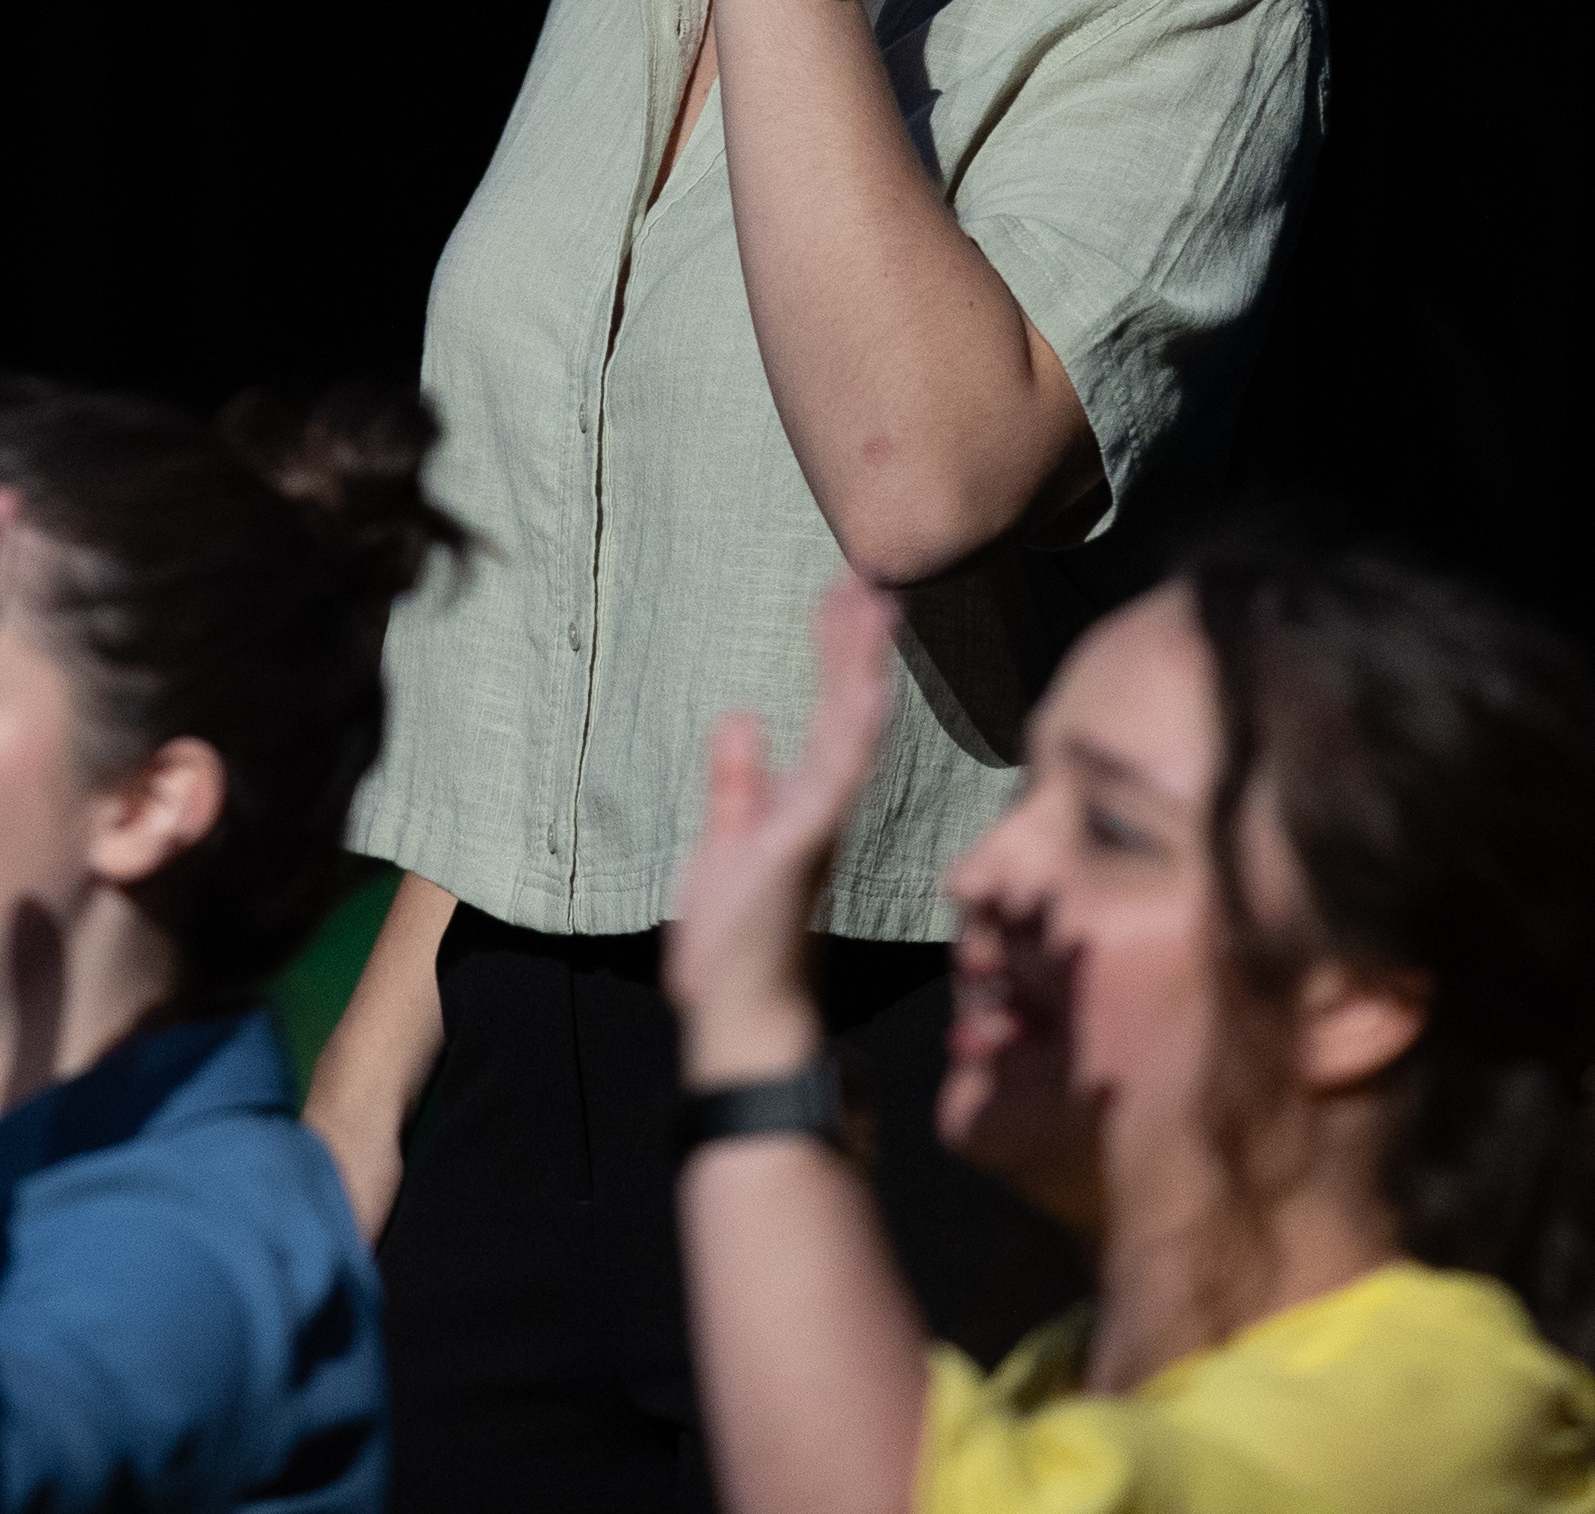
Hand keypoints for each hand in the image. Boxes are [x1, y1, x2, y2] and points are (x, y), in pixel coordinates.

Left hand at [665, 577, 899, 1085]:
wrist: (740, 1020)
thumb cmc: (732, 949)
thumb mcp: (721, 846)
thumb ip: (736, 784)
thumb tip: (739, 716)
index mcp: (805, 805)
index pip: (827, 712)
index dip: (837, 652)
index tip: (845, 592)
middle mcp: (823, 809)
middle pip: (845, 708)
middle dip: (854, 641)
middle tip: (867, 573)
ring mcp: (818, 827)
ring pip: (848, 732)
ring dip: (860, 668)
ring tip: (874, 606)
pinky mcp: (804, 849)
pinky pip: (836, 783)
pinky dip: (854, 735)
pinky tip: (866, 693)